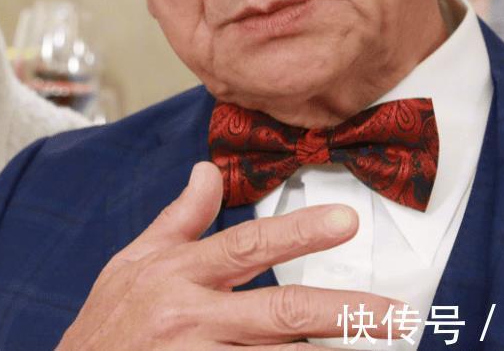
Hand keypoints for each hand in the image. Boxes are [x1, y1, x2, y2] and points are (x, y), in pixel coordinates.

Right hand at [57, 162, 403, 348]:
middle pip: (279, 312)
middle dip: (344, 312)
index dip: (297, 232)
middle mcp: (189, 317)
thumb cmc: (107, 324)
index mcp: (177, 274)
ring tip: (377, 348)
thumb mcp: (132, 262)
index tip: (345, 221)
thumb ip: (178, 221)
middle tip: (397, 314)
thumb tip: (206, 170)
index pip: (246, 245)